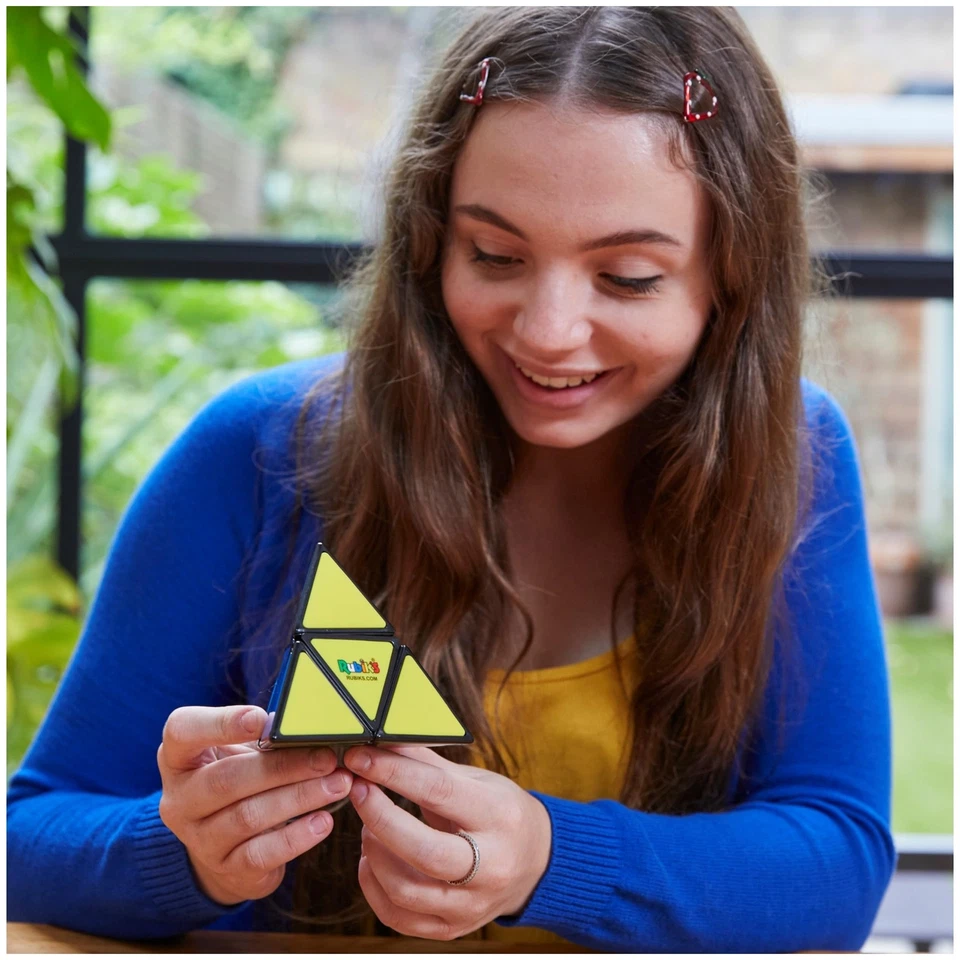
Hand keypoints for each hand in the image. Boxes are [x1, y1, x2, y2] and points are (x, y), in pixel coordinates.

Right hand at [157, 704, 353, 904]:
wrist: (226, 847)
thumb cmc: (238, 783)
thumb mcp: (238, 754)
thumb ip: (264, 737)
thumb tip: (314, 724)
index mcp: (179, 757)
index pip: (182, 732)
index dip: (220, 723)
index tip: (261, 719)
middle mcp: (180, 799)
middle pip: (226, 779)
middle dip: (283, 767)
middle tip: (326, 758)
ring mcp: (199, 838)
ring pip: (248, 816)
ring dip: (300, 797)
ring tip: (337, 784)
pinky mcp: (225, 868)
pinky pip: (261, 853)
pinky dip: (296, 837)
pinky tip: (323, 821)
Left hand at [343, 744, 550, 940]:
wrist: (536, 862)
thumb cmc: (501, 813)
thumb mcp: (476, 780)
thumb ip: (428, 764)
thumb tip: (383, 742)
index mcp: (499, 816)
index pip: (439, 792)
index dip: (393, 772)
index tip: (362, 757)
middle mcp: (491, 865)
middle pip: (423, 851)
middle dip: (380, 817)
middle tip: (359, 790)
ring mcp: (472, 904)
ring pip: (405, 890)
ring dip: (374, 853)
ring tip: (370, 827)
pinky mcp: (454, 928)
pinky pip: (399, 917)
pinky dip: (374, 887)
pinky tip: (372, 861)